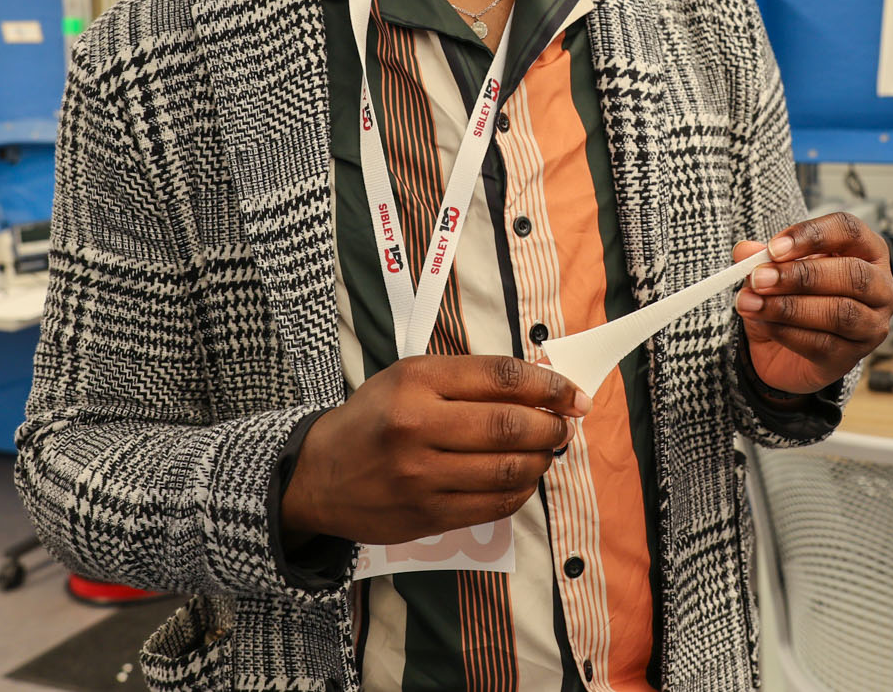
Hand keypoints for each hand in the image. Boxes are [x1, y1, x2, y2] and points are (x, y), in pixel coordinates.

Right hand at [281, 355, 590, 544]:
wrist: (319, 475)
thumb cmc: (374, 418)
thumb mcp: (411, 377)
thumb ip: (471, 378)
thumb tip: (542, 384)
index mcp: (417, 381)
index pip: (501, 378)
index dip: (549, 386)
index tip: (573, 395)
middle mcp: (418, 427)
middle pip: (511, 426)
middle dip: (552, 427)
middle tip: (563, 426)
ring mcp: (421, 476)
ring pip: (508, 470)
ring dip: (542, 461)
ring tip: (545, 451)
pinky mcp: (426, 515)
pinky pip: (494, 506)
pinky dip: (521, 491)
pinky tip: (522, 479)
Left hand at [733, 213, 892, 395]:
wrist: (786, 349)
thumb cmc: (795, 295)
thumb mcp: (774, 270)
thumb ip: (762, 258)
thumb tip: (745, 251)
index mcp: (867, 250)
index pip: (848, 231)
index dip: (811, 235)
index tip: (773, 248)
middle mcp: (881, 286)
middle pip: (851, 273)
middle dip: (801, 276)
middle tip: (759, 278)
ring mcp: (872, 324)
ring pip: (839, 312)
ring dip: (789, 307)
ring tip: (751, 303)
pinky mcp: (853, 356)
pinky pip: (823, 343)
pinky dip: (786, 332)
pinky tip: (763, 323)